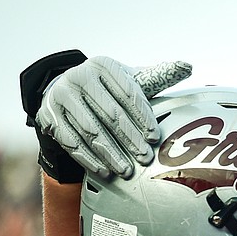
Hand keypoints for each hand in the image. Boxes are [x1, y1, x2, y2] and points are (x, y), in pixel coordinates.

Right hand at [35, 55, 191, 178]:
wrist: (68, 92)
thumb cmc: (109, 89)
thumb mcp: (131, 79)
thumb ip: (159, 76)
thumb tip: (188, 66)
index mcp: (103, 65)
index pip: (127, 92)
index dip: (142, 116)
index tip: (155, 138)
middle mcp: (79, 76)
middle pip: (109, 113)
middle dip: (129, 138)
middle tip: (145, 158)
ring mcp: (61, 96)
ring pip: (90, 130)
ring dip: (110, 153)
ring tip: (126, 170)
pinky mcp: (49, 115)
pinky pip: (70, 141)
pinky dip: (88, 158)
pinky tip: (103, 170)